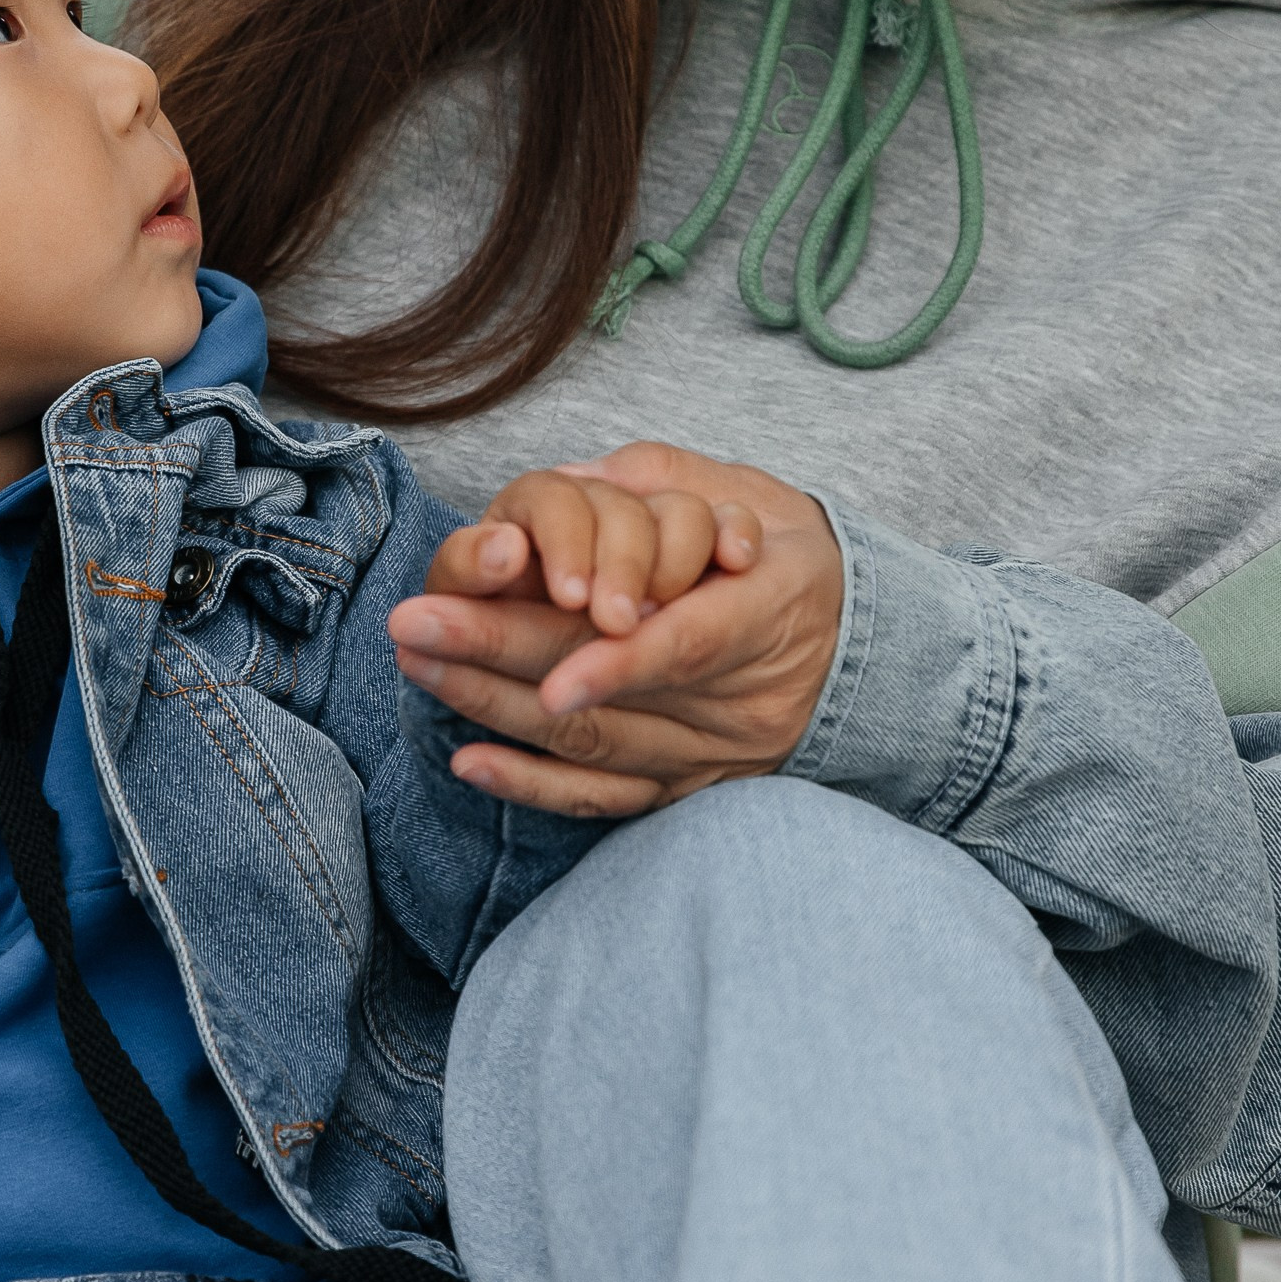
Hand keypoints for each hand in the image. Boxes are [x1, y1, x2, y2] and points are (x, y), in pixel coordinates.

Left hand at [391, 442, 843, 820]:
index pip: (690, 645)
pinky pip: (605, 799)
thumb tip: (567, 482)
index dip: (616, 665)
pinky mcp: (688, 787)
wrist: (865, 646)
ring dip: (495, 708)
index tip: (545, 674)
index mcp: (771, 612)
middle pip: (616, 697)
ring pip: (597, 746)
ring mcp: (714, 753)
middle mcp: (745, 701)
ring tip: (419, 666)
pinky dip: (533, 786)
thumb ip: (663, 488)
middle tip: (415, 625)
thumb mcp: (750, 496)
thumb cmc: (787, 555)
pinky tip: (470, 761)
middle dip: (502, 655)